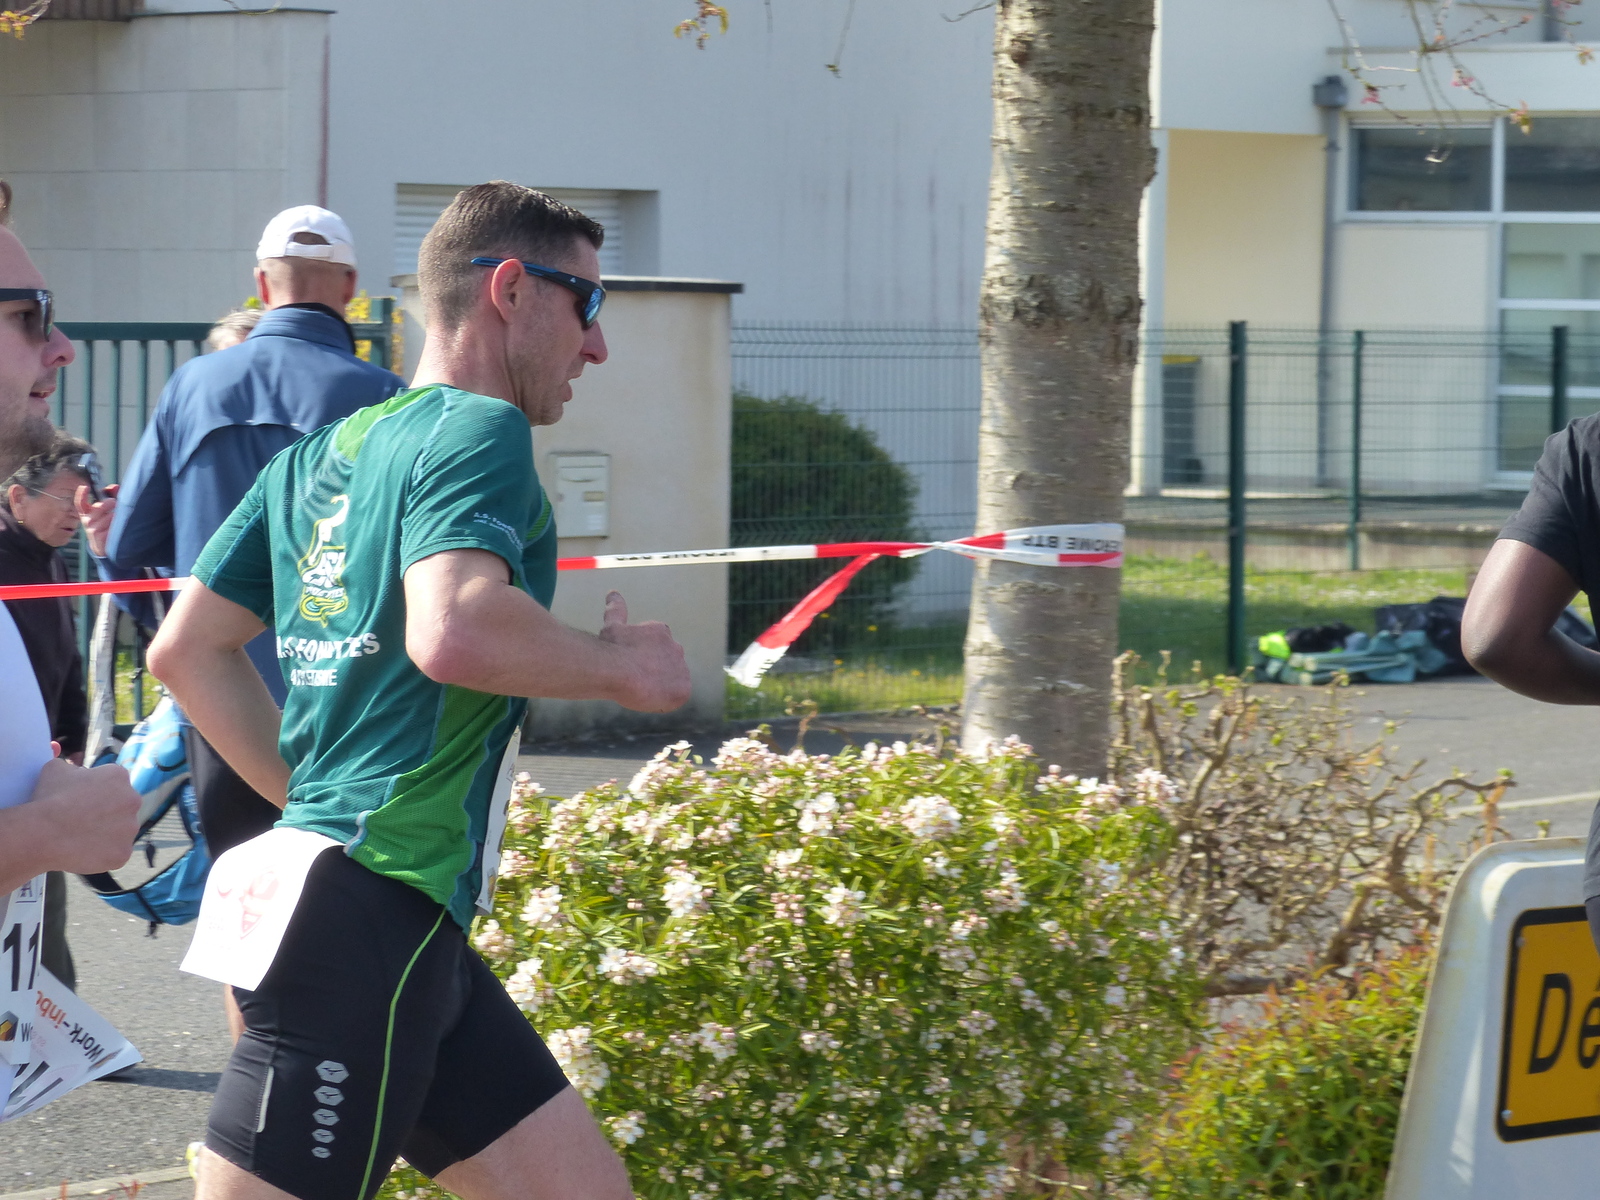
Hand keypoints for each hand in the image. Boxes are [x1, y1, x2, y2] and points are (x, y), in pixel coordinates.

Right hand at [29, 756, 138, 874]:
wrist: (44, 833)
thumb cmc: (49, 799)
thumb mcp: (56, 769)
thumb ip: (72, 767)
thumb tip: (76, 772)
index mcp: (118, 776)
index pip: (113, 783)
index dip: (96, 793)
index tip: (82, 801)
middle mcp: (132, 800)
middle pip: (122, 807)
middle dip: (106, 813)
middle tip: (82, 821)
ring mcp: (131, 829)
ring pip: (121, 831)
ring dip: (106, 834)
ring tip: (81, 838)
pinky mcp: (124, 853)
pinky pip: (116, 854)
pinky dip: (102, 855)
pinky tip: (84, 852)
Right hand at [76, 482, 117, 557]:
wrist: (103, 546)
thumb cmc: (105, 525)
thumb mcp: (105, 511)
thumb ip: (110, 496)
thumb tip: (114, 487)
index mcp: (87, 513)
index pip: (80, 503)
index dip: (81, 494)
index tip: (85, 487)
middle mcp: (88, 521)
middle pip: (99, 507)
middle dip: (109, 503)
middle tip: (115, 503)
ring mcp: (93, 530)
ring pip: (108, 517)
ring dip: (117, 515)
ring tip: (121, 516)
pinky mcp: (101, 538)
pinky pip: (113, 527)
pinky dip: (118, 524)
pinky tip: (120, 526)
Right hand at [598, 591, 691, 711]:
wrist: (618, 670)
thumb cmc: (612, 648)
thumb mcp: (612, 625)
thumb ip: (616, 610)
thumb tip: (613, 592)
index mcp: (661, 632)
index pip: (657, 646)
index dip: (642, 657)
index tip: (629, 662)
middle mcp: (676, 648)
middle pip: (666, 663)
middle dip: (653, 671)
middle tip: (635, 677)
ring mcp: (682, 669)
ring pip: (671, 681)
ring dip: (659, 686)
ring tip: (640, 689)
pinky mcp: (683, 689)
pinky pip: (676, 697)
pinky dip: (664, 700)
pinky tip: (648, 697)